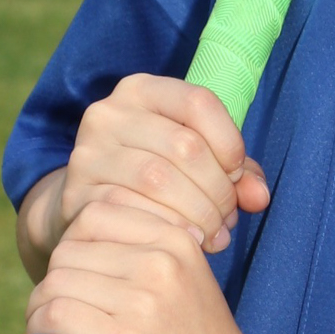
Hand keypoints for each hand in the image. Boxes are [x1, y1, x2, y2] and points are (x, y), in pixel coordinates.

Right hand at [21, 76, 269, 275]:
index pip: (199, 101)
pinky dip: (167, 229)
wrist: (88, 206)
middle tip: (227, 219)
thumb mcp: (197, 162)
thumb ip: (236, 172)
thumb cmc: (157, 178)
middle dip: (218, 189)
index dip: (229, 142)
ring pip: (159, 179)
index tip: (236, 175)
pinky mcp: (75, 193)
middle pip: (185, 145)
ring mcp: (87, 152)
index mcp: (142, 90)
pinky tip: (183, 242)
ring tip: (213, 235)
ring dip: (198, 214)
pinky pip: (131, 210)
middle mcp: (109, 113)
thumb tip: (259, 197)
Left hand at [23, 194, 274, 333]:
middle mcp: (161, 263)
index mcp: (177, 239)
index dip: (74, 245)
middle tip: (64, 315)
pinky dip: (39, 330)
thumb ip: (155, 254)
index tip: (81, 279)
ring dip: (41, 309)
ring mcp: (144, 302)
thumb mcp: (189, 283)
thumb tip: (87, 237)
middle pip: (68, 250)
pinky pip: (54, 316)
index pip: (96, 213)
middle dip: (54, 281)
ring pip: (55, 283)